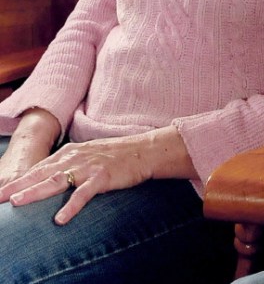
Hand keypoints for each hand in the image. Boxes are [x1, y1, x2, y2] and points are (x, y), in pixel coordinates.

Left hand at [0, 135, 154, 224]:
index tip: (0, 191)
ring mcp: (88, 167)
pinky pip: (84, 194)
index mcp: (69, 152)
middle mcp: (75, 157)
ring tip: (17, 202)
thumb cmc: (115, 155)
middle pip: (40, 174)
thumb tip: (46, 177)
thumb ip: (67, 164)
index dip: (18, 180)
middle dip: (17, 186)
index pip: (38, 168)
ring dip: (35, 192)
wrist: (143, 150)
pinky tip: (60, 219)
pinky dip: (71, 206)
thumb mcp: (87, 155)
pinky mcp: (102, 177)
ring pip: (56, 181)